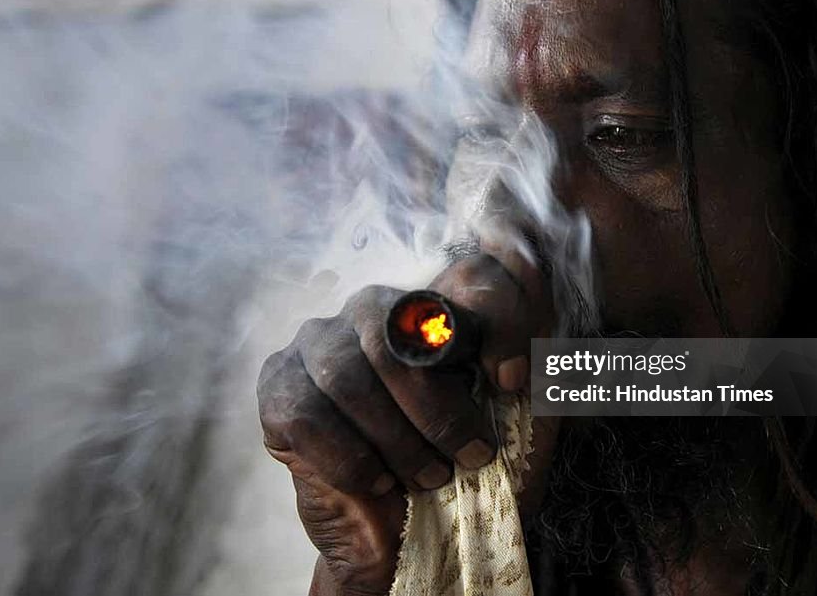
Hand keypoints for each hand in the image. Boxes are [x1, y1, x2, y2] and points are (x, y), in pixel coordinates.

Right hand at [257, 252, 553, 595]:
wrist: (406, 542)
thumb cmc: (465, 471)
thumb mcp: (522, 421)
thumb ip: (538, 355)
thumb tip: (538, 274)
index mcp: (435, 307)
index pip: (471, 274)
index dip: (499, 320)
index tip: (511, 380)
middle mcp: (372, 310)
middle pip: (398, 333)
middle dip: (439, 408)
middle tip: (470, 456)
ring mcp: (317, 344)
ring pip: (348, 375)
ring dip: (398, 441)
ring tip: (427, 478)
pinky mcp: (278, 389)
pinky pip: (309, 415)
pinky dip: (352, 461)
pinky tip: (377, 482)